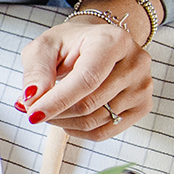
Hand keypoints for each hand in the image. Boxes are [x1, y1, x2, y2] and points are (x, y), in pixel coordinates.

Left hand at [18, 18, 152, 140]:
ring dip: (63, 122)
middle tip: (33, 109)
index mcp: (113, 41)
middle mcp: (135, 63)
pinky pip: (104, 132)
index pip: (86, 79)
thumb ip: (36, 72)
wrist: (97, 43)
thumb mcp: (44, 48)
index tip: (33, 114)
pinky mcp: (141, 106)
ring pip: (95, 121)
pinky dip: (78, 130)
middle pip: (90, 104)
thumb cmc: (70, 44)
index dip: (57, 100)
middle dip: (54, 112)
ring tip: (49, 110)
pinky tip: (67, 117)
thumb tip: (31, 99)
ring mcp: (142, 87)